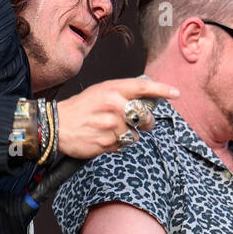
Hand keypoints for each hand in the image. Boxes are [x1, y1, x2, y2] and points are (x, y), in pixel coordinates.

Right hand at [55, 78, 179, 158]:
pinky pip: (122, 146)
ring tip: (109, 130)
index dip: (162, 90)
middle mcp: (114, 105)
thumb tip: (147, 100)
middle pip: (145, 117)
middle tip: (137, 123)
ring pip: (134, 135)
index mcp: (112, 89)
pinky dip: (117, 145)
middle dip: (146, 123)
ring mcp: (111, 125)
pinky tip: (104, 138)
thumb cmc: (81, 108)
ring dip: (127, 136)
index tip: (175, 93)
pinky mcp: (106, 142)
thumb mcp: (100, 92)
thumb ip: (122, 94)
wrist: (57, 125)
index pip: (143, 87)